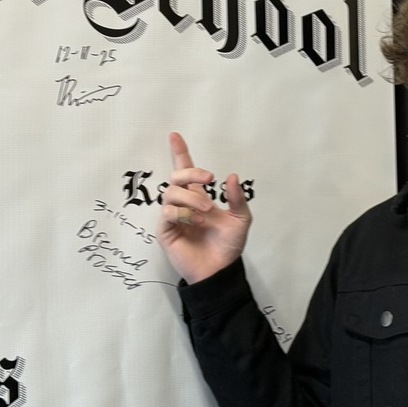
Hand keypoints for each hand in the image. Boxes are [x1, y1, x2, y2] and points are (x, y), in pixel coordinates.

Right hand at [157, 131, 252, 283]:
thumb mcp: (241, 219)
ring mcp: (173, 217)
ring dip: (191, 198)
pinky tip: (196, 222)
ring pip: (171, 193)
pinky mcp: (166, 231)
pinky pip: (168, 213)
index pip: (186, 170)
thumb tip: (232, 175)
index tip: (175, 135)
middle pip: (176, 176)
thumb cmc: (228, 246)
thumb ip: (237, 198)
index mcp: (199, 197)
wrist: (220, 271)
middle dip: (192, 172)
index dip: (180, 152)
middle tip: (209, 179)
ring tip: (207, 211)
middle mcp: (184, 204)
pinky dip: (183, 213)